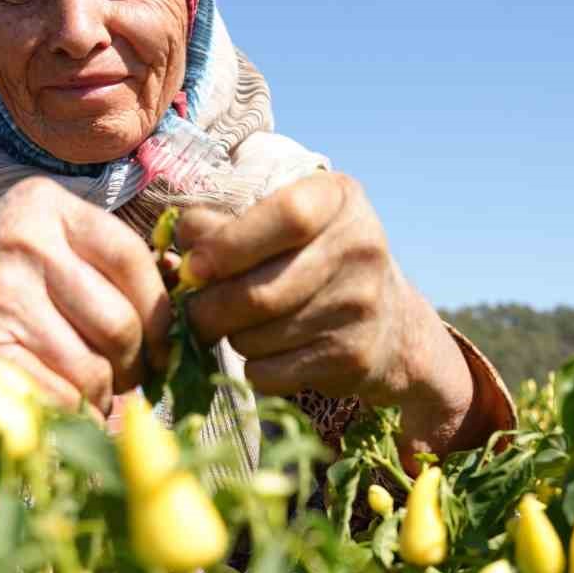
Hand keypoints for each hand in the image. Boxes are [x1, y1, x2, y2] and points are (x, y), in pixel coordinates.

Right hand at [0, 177, 171, 417]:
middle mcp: (25, 240)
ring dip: (101, 397)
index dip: (160, 314)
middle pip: (122, 323)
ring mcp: (1, 292)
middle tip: (125, 380)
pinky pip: (57, 397)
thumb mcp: (33, 243)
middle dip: (134, 366)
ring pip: (94, 369)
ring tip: (90, 396)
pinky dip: (70, 416)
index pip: (135, 261)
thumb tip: (183, 303)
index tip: (161, 346)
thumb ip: (96, 262)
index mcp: (48, 206)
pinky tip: (64, 411)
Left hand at [175, 173, 478, 462]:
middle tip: (196, 309)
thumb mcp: (286, 221)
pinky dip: (253, 367)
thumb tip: (181, 240)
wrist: (392, 324)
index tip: (194, 265)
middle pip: (259, 292)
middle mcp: (360, 249)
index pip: (285, 217)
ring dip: (231, 336)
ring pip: (256, 337)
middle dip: (208, 307)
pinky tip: (267, 350)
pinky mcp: (353, 358)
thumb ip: (230, 221)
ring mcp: (360, 307)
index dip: (228, 244)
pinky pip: (269, 373)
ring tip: (241, 324)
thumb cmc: (315, 259)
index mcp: (338, 199)